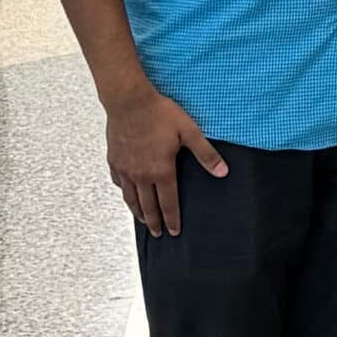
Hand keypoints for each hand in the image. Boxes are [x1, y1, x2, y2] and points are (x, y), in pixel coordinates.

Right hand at [105, 87, 223, 236]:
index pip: (168, 202)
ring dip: (138, 212)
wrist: (129, 102)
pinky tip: (127, 194)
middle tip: (158, 234)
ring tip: (143, 221)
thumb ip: (206, 154)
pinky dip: (124, 192)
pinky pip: (118, 183)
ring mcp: (124, 169)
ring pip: (130, 198)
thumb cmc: (161, 114)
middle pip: (147, 206)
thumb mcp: (190, 132)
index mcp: (161, 171)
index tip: (174, 232)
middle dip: (154, 222)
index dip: (172, 219)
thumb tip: (222, 172)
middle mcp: (140, 175)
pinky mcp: (114, 161)